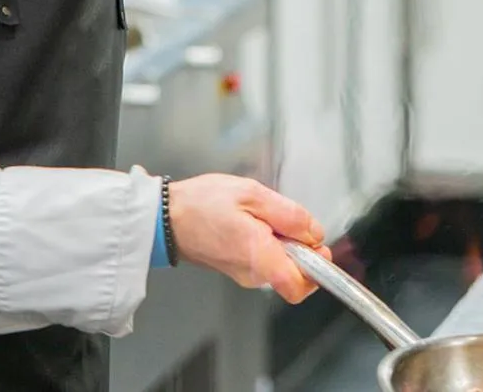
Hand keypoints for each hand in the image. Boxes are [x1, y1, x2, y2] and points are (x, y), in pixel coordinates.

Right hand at [167, 174, 331, 303]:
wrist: (165, 217)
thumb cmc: (202, 204)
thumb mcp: (253, 194)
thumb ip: (289, 215)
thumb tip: (314, 233)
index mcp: (260, 257)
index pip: (300, 286)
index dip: (317, 269)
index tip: (317, 246)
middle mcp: (253, 274)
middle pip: (294, 274)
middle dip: (300, 248)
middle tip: (285, 219)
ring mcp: (244, 274)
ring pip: (280, 265)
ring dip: (283, 243)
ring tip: (262, 216)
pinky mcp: (237, 269)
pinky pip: (265, 261)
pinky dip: (268, 243)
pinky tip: (252, 222)